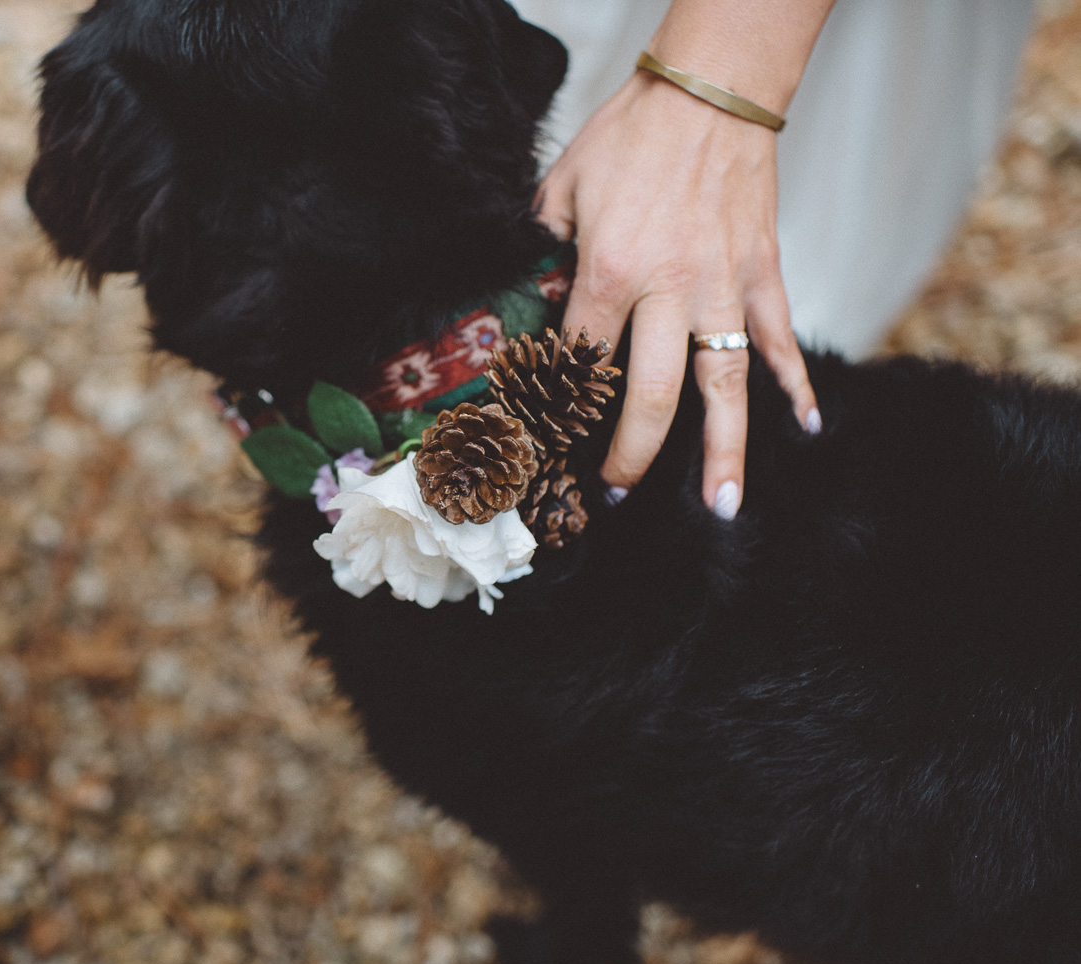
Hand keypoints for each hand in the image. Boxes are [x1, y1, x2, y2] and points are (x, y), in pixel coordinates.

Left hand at [535, 70, 819, 518]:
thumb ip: (541, 248)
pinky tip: (807, 424)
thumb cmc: (631, 135)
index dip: (560, 411)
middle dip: (631, 456)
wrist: (710, 90)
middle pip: (650, 396)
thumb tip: (526, 296)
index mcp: (610, 271)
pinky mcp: (763, 272)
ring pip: (725, 385)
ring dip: (723, 449)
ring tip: (721, 504)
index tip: (549, 449)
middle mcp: (670, 289)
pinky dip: (797, 382)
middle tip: (615, 495)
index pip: (579, 361)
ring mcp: (724, 286)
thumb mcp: (560, 186)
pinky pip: (781, 338)